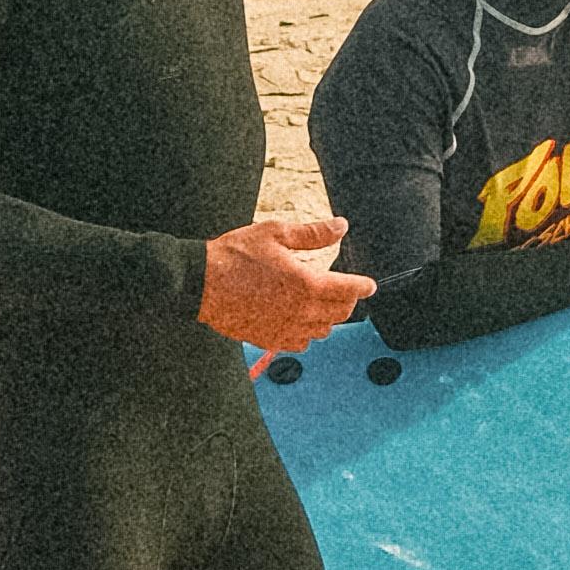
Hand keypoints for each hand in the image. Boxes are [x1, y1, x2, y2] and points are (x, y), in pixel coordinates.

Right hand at [200, 215, 373, 351]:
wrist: (199, 283)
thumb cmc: (234, 255)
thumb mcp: (275, 233)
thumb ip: (313, 233)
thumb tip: (341, 226)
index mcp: (307, 284)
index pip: (348, 290)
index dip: (363, 286)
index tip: (370, 285)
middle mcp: (300, 312)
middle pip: (340, 313)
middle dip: (347, 300)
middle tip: (344, 289)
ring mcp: (285, 329)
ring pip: (323, 330)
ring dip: (328, 317)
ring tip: (321, 303)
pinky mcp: (269, 339)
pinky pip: (301, 343)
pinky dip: (308, 333)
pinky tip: (300, 319)